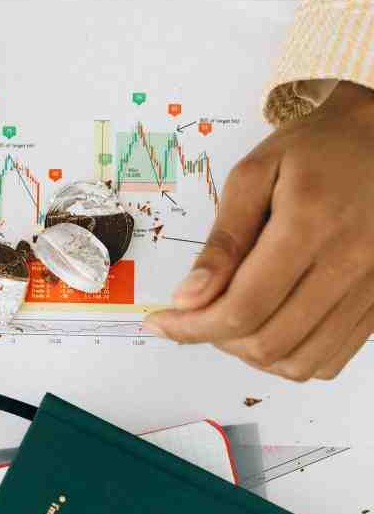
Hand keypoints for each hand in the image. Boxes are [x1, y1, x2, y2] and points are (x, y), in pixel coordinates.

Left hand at [143, 80, 373, 379]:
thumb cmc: (317, 151)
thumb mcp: (255, 173)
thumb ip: (223, 239)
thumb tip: (189, 297)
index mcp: (309, 225)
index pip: (243, 307)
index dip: (193, 327)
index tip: (161, 323)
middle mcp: (348, 263)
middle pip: (268, 342)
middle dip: (217, 339)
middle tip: (197, 315)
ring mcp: (370, 290)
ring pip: (299, 363)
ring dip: (252, 355)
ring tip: (234, 320)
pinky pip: (329, 360)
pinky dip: (290, 359)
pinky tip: (272, 327)